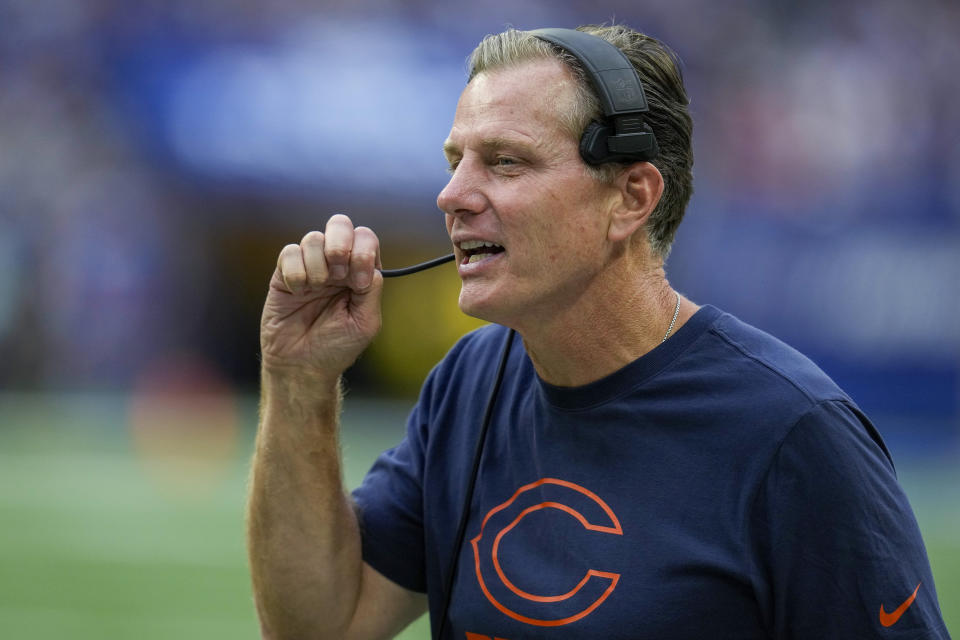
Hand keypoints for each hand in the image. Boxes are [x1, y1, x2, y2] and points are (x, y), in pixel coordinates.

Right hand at [260, 214, 382, 380]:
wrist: (302, 366)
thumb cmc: (337, 347)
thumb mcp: (366, 322)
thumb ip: (372, 290)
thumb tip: (369, 264)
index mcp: (360, 272)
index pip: (365, 239)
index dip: (364, 252)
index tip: (359, 281)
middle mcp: (336, 264)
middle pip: (340, 224)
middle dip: (340, 244)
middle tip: (338, 274)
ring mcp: (310, 266)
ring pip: (313, 238)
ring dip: (317, 265)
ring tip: (316, 289)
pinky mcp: (284, 273)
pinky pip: (289, 252)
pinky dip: (296, 272)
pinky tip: (298, 292)